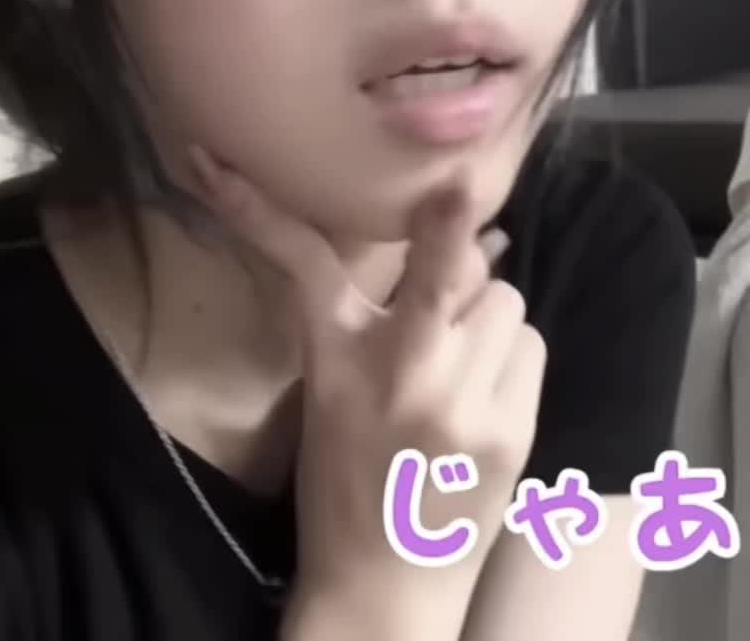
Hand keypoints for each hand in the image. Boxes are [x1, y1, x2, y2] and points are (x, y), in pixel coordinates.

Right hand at [189, 149, 546, 621]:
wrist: (385, 586)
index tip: (218, 164)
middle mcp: (401, 373)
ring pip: (504, 300)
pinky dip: (513, 356)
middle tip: (458, 192)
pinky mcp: (511, 429)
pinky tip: (487, 393)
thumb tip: (454, 246)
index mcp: (336, 361)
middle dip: (455, 223)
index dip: (262, 212)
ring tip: (465, 358)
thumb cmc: (350, 484)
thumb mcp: (330, 395)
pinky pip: (531, 347)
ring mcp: (463, 401)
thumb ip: (375, 323)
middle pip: (448, 264)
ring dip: (489, 315)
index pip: (304, 267)